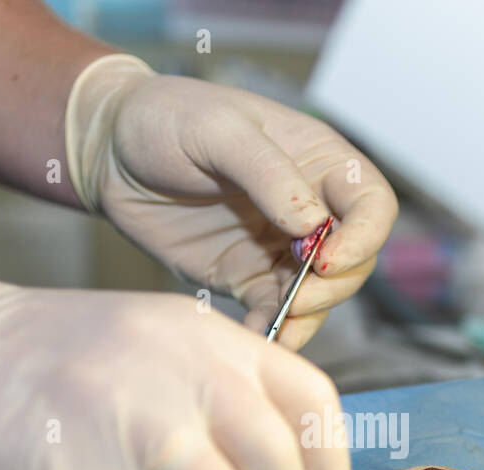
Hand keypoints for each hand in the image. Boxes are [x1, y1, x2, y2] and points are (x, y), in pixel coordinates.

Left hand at [66, 56, 397, 348]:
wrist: (111, 151)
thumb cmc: (168, 120)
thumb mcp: (219, 131)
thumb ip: (269, 175)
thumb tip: (313, 227)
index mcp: (318, 161)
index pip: (372, 205)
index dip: (363, 238)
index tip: (325, 259)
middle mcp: (310, 207)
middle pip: (354, 260)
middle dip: (333, 286)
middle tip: (297, 298)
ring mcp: (281, 247)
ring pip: (321, 295)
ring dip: (306, 317)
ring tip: (276, 330)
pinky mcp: (249, 278)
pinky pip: (276, 312)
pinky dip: (273, 329)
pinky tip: (255, 335)